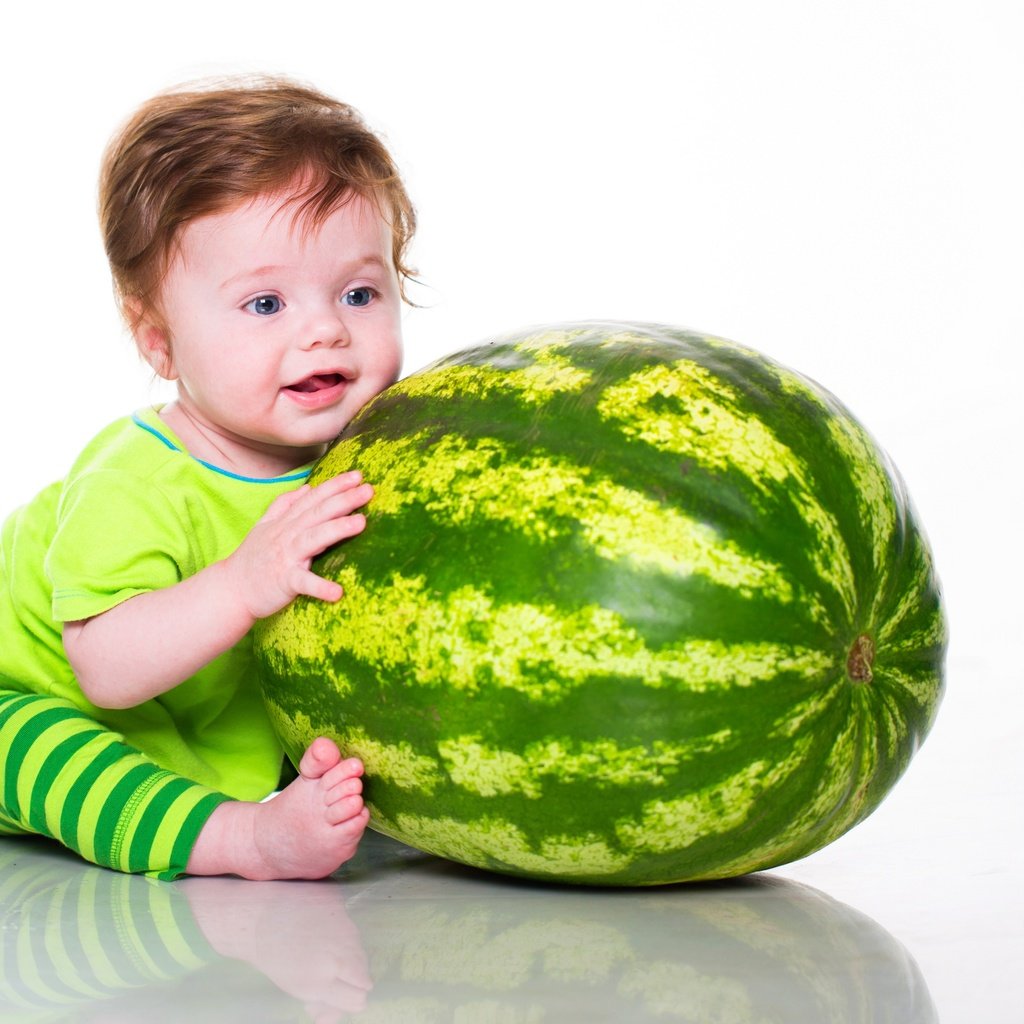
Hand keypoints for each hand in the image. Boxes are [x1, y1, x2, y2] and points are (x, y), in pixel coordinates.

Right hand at [226, 471, 372, 619]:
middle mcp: (286, 535)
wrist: (230, 590)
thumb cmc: (252, 559)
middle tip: (368, 489)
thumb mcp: (265, 526)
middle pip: (318, 513)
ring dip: (337, 529)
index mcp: (286, 522)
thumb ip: (284, 505)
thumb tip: (306, 488)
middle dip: (343, 499)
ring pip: (313, 538)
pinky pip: (304, 583)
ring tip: (361, 523)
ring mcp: (285, 557)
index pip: (313, 498)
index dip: (334, 485)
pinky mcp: (283, 581)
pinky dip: (320, 587)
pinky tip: (338, 592)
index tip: (357, 475)